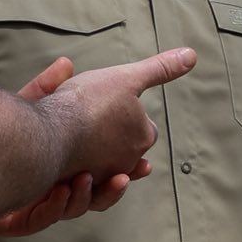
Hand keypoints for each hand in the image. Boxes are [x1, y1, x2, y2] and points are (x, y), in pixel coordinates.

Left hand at [0, 56, 155, 235]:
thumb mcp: (25, 106)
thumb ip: (47, 87)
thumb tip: (66, 63)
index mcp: (67, 163)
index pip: (104, 170)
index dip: (126, 169)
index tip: (144, 163)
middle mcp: (56, 186)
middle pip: (95, 195)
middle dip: (114, 188)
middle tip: (128, 175)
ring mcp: (37, 204)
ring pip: (73, 209)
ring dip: (86, 197)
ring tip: (88, 180)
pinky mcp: (16, 219)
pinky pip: (40, 219)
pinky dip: (55, 207)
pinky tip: (61, 191)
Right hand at [59, 47, 197, 177]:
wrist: (51, 132)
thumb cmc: (89, 103)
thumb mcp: (127, 77)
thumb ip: (160, 68)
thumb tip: (191, 55)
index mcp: (143, 137)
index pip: (147, 130)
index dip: (133, 118)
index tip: (116, 107)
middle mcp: (126, 163)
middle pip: (126, 150)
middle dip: (115, 139)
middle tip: (95, 121)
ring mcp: (99, 177)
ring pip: (102, 166)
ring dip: (94, 154)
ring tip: (83, 140)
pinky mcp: (73, 186)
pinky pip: (78, 181)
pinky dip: (75, 169)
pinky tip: (66, 157)